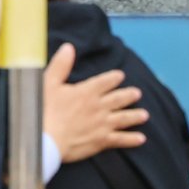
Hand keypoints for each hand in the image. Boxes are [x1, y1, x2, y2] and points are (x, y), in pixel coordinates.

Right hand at [42, 42, 148, 161]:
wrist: (46, 138)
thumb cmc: (44, 109)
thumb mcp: (48, 82)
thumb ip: (61, 65)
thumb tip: (69, 47)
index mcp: (86, 91)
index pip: (104, 82)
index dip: (113, 78)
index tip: (120, 75)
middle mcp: (98, 107)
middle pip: (118, 99)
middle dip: (128, 95)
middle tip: (137, 93)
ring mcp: (102, 125)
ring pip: (123, 118)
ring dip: (134, 116)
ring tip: (144, 115)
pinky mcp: (101, 141)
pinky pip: (121, 139)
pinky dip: (132, 139)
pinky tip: (140, 138)